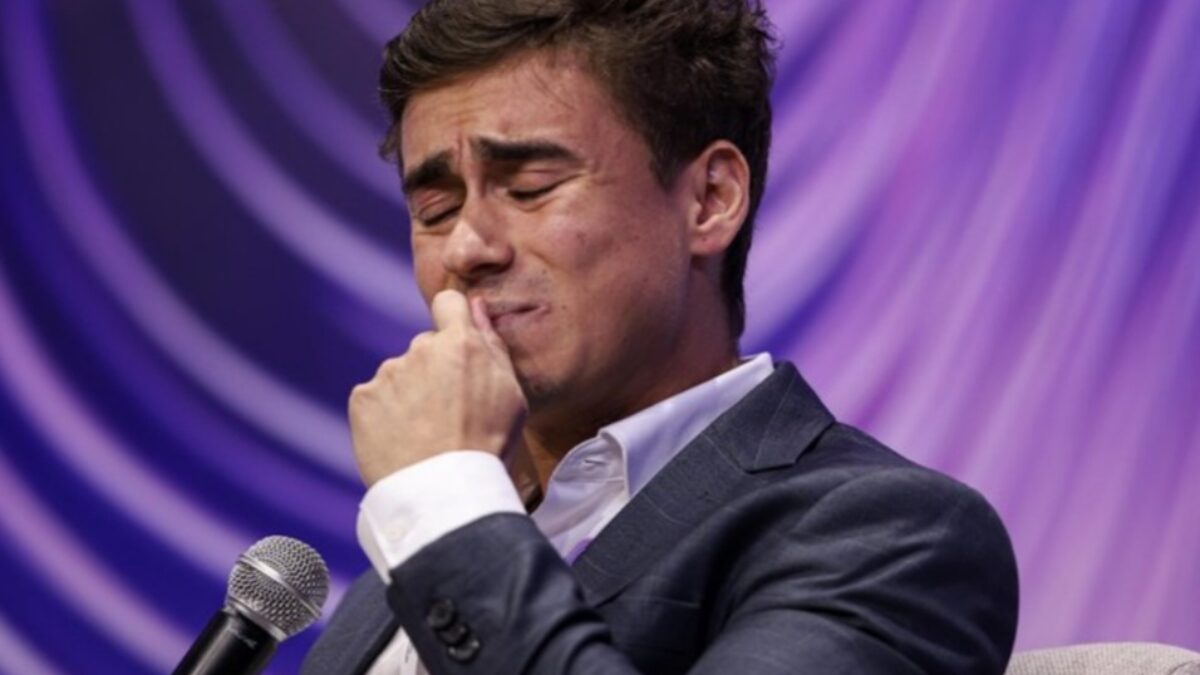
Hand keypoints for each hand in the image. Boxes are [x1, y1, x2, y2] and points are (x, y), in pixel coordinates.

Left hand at [349, 289, 527, 486]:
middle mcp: (420, 349)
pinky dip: (385, 416)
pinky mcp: (362, 399)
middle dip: (434, 371)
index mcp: (461, 343)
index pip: (449, 303)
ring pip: (400, 375)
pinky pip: (375, 399)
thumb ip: (492, 343)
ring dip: (409, 396)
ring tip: (424, 435)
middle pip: (426, 347)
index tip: (456, 345)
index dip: (453, 319)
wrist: (444, 492)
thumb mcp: (511, 394)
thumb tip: (477, 306)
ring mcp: (387, 374)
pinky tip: (402, 441)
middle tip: (446, 414)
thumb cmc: (487, 444)